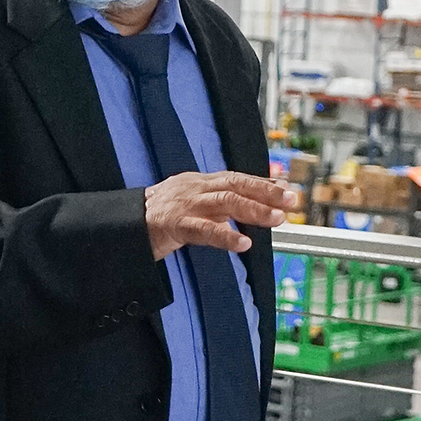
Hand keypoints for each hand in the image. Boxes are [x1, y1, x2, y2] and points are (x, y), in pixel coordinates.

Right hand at [143, 172, 291, 258]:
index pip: (238, 178)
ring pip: (225, 202)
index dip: (263, 182)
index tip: (287, 188)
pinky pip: (204, 230)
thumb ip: (221, 201)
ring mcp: (187, 205)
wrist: (128, 222)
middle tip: (292, 201)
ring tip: (276, 219)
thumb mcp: (194, 201)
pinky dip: (225, 235)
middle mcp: (197, 188)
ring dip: (254, 210)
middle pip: (236, 185)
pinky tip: (242, 242)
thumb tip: (252, 205)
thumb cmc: (163, 214)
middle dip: (266, 192)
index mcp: (202, 182)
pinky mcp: (176, 224)